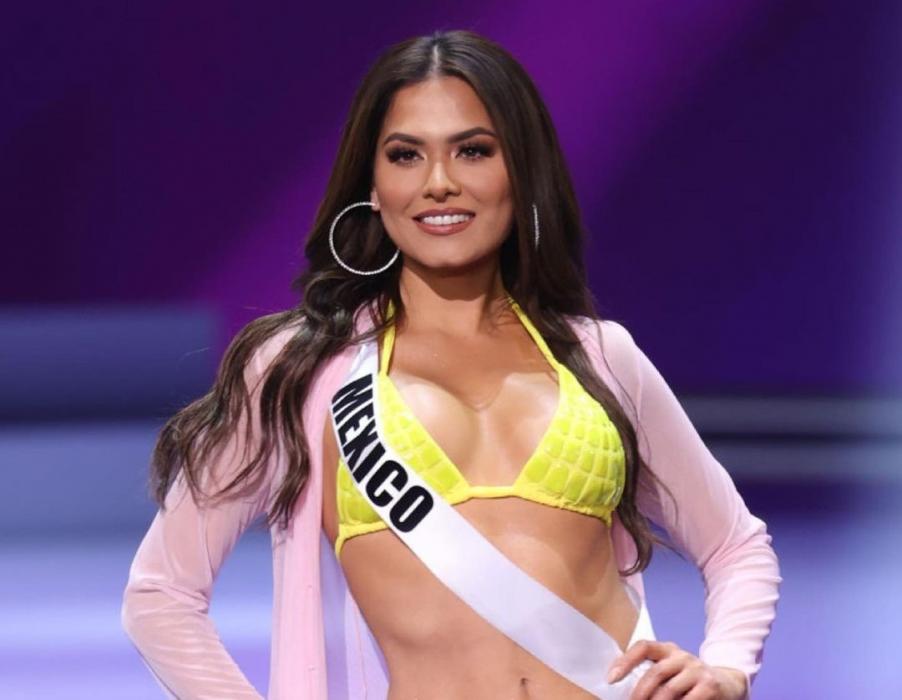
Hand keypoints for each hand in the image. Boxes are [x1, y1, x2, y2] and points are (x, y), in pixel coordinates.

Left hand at [606, 640, 748, 698]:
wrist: (727, 683)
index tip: (610, 678)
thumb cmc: (688, 680)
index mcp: (667, 650)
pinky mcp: (710, 686)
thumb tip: (621, 688)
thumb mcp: (671, 671)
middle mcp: (682, 656)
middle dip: (639, 693)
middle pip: (655, 672)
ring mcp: (697, 669)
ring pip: (669, 690)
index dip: (625, 661)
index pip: (643, 647)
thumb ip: (652, 675)